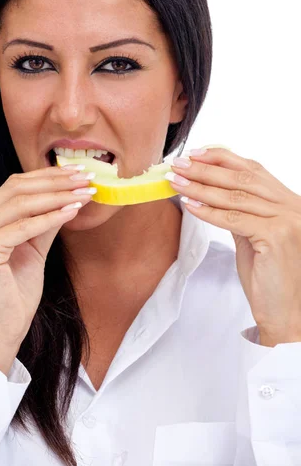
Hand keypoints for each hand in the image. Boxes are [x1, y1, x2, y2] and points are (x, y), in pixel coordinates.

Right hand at [0, 165, 95, 346]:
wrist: (2, 330)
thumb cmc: (16, 293)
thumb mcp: (34, 248)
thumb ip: (45, 221)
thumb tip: (69, 195)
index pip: (13, 186)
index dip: (46, 176)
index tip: (76, 172)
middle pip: (16, 188)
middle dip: (55, 181)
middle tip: (86, 177)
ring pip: (21, 203)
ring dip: (58, 195)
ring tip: (85, 192)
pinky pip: (24, 227)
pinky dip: (51, 217)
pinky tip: (73, 211)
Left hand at [167, 146, 300, 344]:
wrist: (285, 312)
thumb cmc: (269, 275)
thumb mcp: (253, 235)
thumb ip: (239, 212)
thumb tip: (210, 191)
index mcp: (287, 201)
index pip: (253, 170)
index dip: (222, 158)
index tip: (194, 153)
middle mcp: (292, 206)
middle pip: (242, 179)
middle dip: (206, 169)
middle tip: (178, 164)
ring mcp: (287, 221)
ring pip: (235, 197)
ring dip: (201, 187)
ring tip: (176, 182)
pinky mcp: (276, 237)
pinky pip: (234, 220)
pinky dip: (209, 211)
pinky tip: (189, 205)